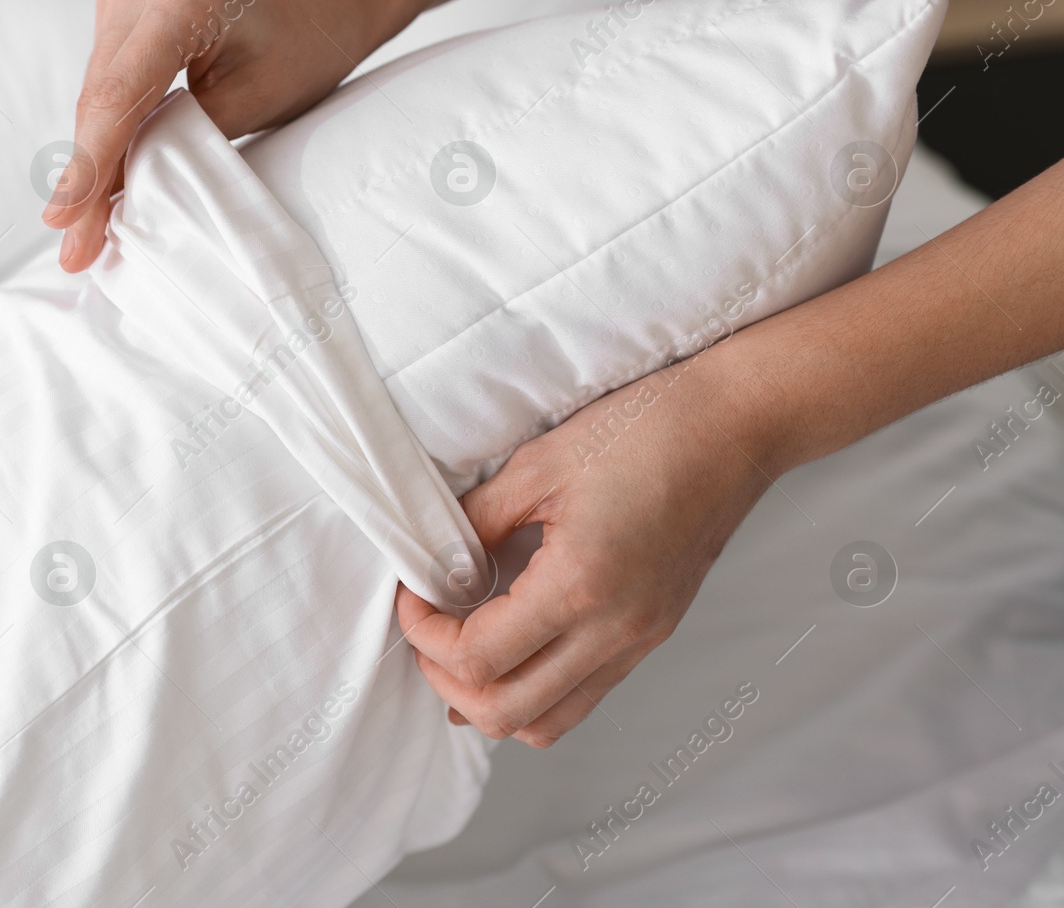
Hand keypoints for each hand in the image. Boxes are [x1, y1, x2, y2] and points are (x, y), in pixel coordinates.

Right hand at [43, 0, 402, 271]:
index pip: (120, 95)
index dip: (88, 164)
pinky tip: (102, 174)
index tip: (62, 220)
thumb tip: (120, 191)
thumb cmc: (308, 45)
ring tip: (83, 223)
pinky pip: (107, 74)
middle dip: (86, 176)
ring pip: (96, 88)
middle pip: (100, 95)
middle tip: (76, 248)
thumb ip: (183, 140)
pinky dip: (108, 123)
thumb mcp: (253, 103)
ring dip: (92, 153)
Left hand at [397, 354, 776, 746]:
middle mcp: (616, 631)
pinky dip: (535, 687)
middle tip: (427, 630)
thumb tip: (436, 563)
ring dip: (492, 699)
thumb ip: (476, 523)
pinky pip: (583, 694)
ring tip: (463, 647)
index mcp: (582, 587)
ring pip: (548, 722)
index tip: (412, 596)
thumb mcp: (538, 465)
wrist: (736, 425)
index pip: (479, 659)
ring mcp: (640, 640)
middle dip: (448, 682)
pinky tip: (513, 643)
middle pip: (508, 714)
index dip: (425, 636)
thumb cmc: (645, 430)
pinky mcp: (653, 634)